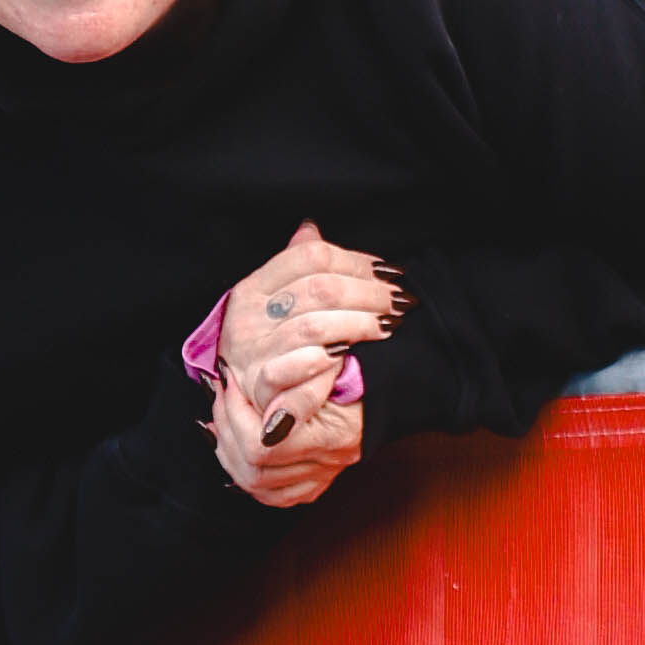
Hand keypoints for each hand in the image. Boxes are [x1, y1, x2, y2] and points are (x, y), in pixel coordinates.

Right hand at [211, 218, 398, 398]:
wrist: (249, 414)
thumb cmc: (273, 354)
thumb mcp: (275, 307)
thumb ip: (293, 270)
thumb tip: (311, 229)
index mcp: (252, 289)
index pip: (311, 256)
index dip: (356, 261)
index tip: (387, 274)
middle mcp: (247, 317)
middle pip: (321, 289)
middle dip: (369, 294)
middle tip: (398, 303)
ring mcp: (251, 353)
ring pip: (315, 327)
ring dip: (360, 325)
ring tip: (386, 327)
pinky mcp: (259, 387)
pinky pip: (300, 366)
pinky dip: (328, 361)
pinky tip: (349, 357)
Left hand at [214, 357, 364, 509]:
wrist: (395, 383)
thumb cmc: (363, 364)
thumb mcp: (331, 360)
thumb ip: (295, 378)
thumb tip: (264, 397)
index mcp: (333, 436)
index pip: (262, 446)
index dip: (236, 415)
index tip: (231, 382)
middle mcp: (329, 464)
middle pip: (253, 472)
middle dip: (227, 430)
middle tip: (222, 396)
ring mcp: (324, 476)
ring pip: (257, 487)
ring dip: (229, 452)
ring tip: (223, 419)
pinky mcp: (319, 480)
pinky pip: (274, 495)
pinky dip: (248, 474)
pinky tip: (237, 448)